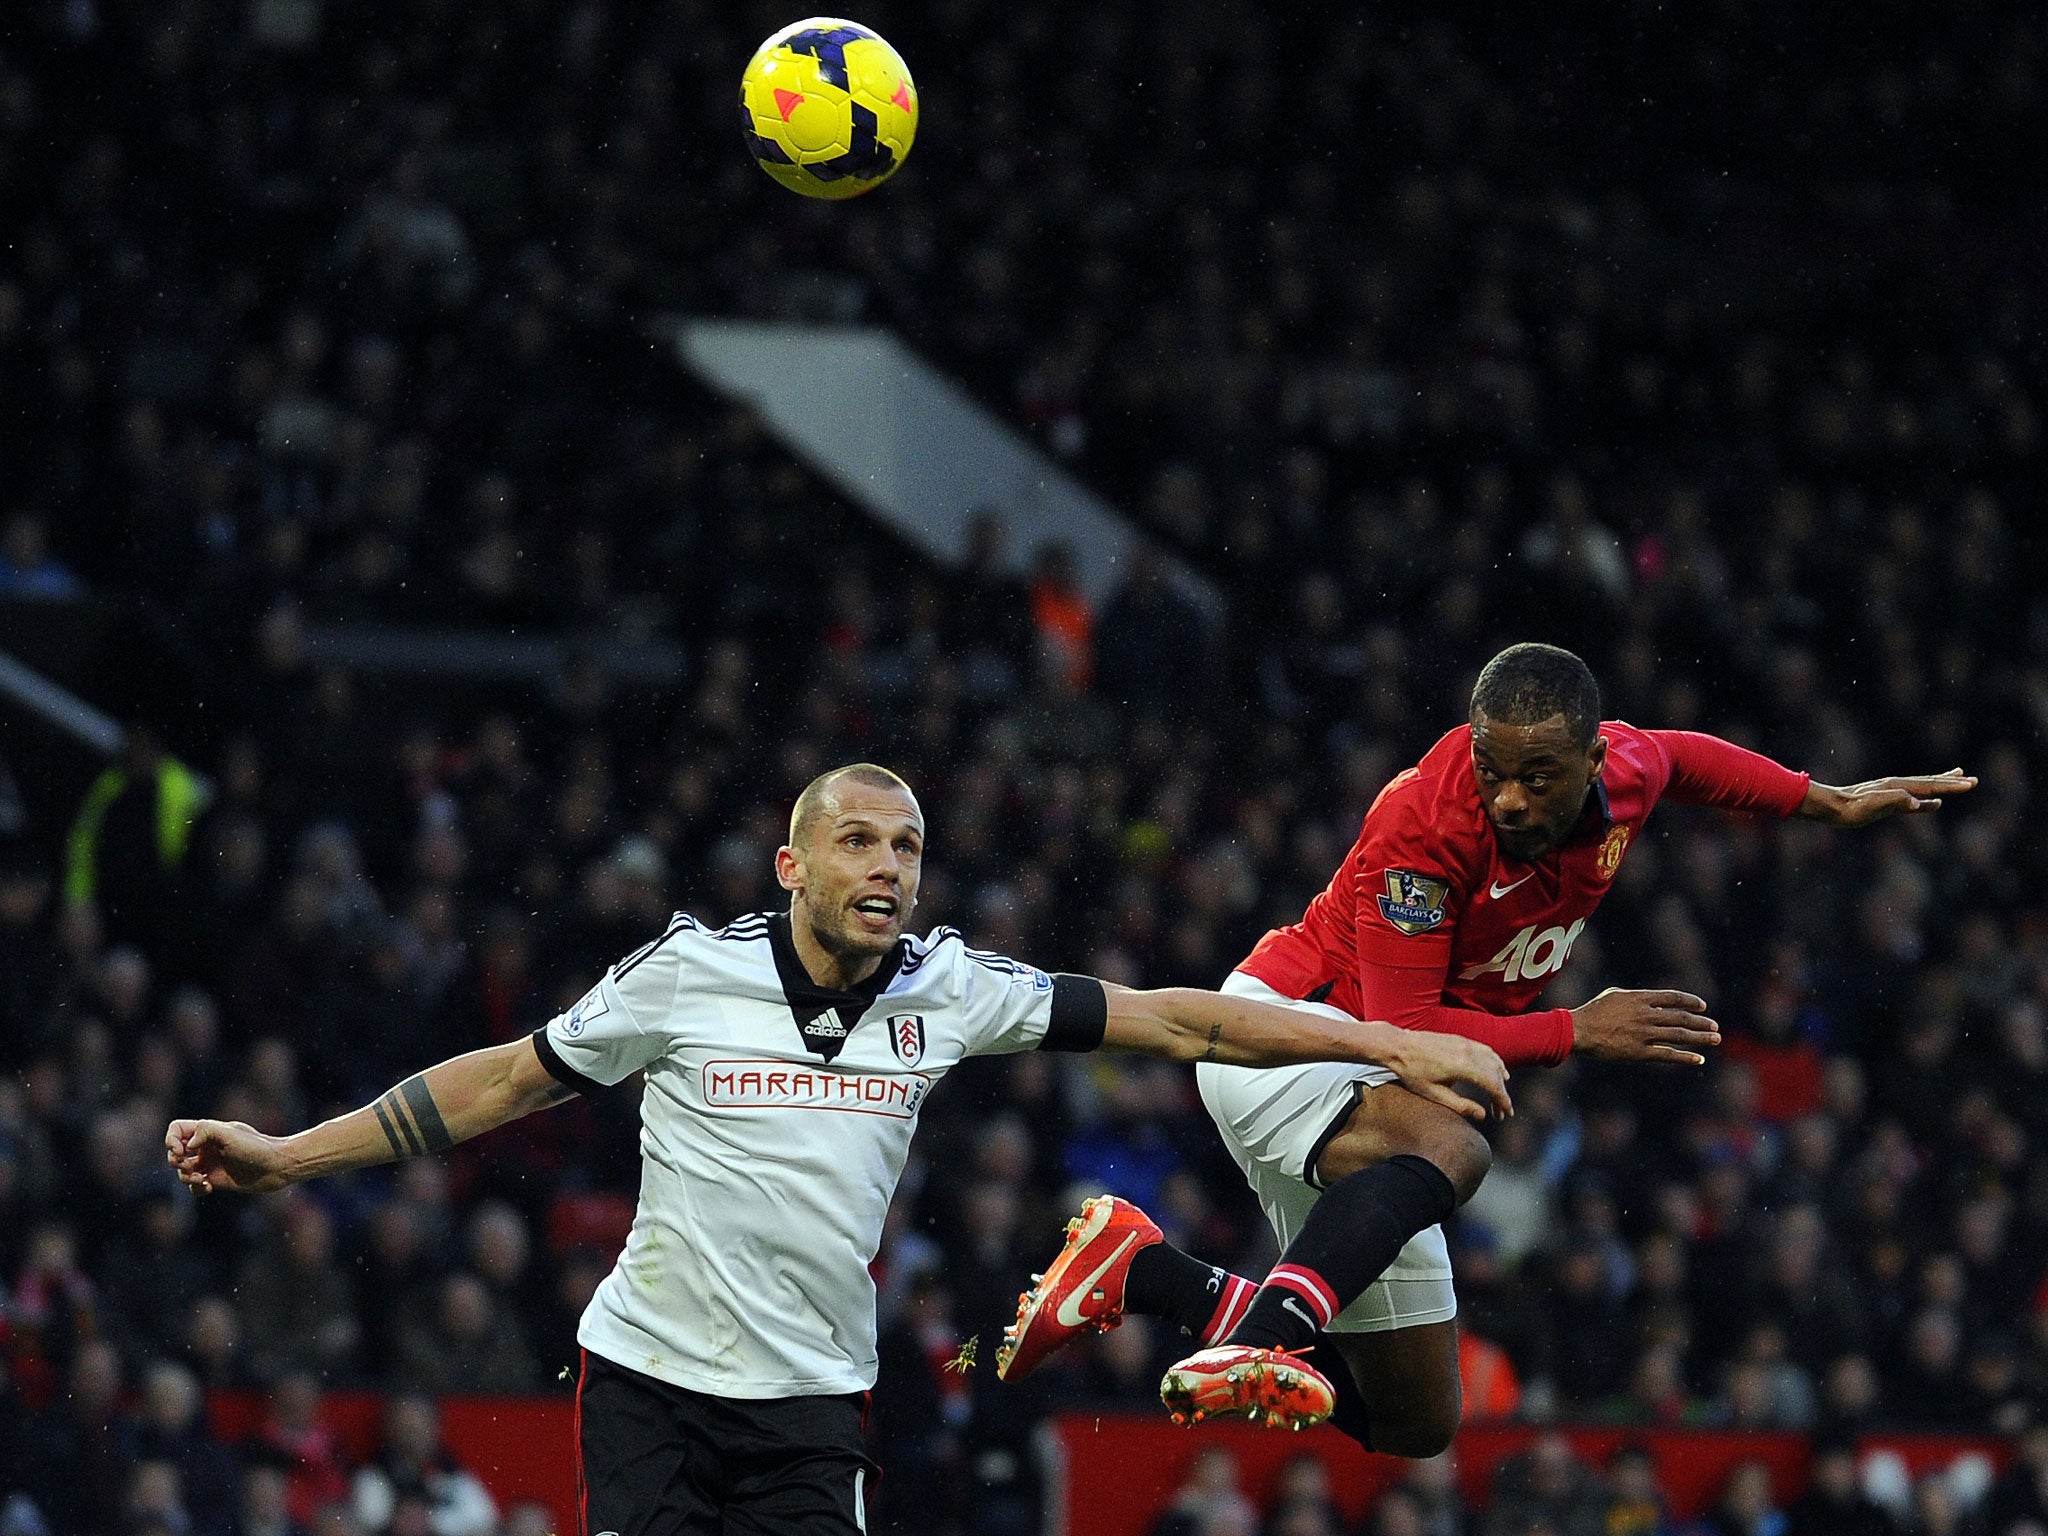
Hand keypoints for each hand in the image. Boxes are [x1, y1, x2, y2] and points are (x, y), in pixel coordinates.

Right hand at [165, 1118, 296, 1193]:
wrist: (277, 1167)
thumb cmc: (256, 1148)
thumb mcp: (230, 1134)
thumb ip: (205, 1131)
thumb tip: (187, 1145)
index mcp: (208, 1131)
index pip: (178, 1129)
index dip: (171, 1139)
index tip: (180, 1150)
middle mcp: (207, 1146)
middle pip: (175, 1152)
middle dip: (175, 1161)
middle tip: (189, 1166)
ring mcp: (211, 1163)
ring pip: (182, 1171)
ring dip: (185, 1176)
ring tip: (201, 1180)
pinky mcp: (216, 1180)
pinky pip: (194, 1186)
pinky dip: (195, 1188)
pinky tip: (208, 1188)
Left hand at [1378, 1030, 1513, 1121]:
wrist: (1397, 1045)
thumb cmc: (1412, 1072)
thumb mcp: (1433, 1094)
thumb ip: (1460, 1106)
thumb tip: (1483, 1115)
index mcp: (1463, 1066)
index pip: (1493, 1085)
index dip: (1503, 1101)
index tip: (1507, 1114)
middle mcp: (1468, 1051)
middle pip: (1496, 1074)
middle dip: (1502, 1094)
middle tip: (1500, 1112)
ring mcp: (1465, 1043)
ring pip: (1494, 1060)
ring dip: (1500, 1078)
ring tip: (1499, 1095)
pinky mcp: (1460, 1039)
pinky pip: (1485, 1050)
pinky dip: (1494, 1063)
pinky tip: (1493, 1072)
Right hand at [1571, 988, 1719, 1064]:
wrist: (1579, 1030)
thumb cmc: (1593, 1011)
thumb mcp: (1614, 995)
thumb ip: (1635, 997)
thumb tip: (1649, 999)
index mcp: (1640, 999)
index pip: (1673, 998)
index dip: (1690, 1002)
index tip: (1703, 1007)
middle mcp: (1646, 1015)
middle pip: (1681, 1018)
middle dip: (1701, 1022)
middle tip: (1715, 1026)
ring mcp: (1644, 1034)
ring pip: (1679, 1036)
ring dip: (1700, 1038)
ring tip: (1716, 1039)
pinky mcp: (1640, 1052)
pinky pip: (1667, 1055)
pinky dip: (1685, 1057)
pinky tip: (1698, 1058)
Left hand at [1798, 769, 1974, 827]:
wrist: (1831, 807)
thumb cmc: (1851, 808)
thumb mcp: (1874, 806)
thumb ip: (1897, 802)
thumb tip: (1919, 803)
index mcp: (1898, 786)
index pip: (1930, 785)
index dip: (1951, 786)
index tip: (1971, 784)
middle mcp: (1897, 785)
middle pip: (1930, 781)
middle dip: (1952, 782)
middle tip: (1973, 780)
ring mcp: (1893, 791)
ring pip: (1923, 785)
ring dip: (1941, 783)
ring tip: (1957, 777)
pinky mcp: (1887, 799)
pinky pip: (1914, 795)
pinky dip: (1927, 795)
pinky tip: (1931, 800)